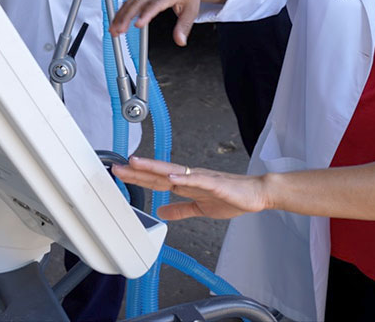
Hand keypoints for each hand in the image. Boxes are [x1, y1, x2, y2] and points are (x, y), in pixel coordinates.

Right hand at [110, 0, 204, 45]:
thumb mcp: (192, 10)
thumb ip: (184, 26)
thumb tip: (180, 41)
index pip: (155, 4)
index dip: (145, 14)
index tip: (138, 24)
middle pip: (137, 2)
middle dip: (126, 16)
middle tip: (120, 30)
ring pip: (130, 2)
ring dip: (120, 15)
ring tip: (114, 30)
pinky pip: (129, 3)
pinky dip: (121, 13)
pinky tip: (116, 23)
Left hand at [112, 156, 267, 219]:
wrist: (256, 195)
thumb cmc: (232, 198)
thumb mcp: (199, 208)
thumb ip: (180, 209)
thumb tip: (160, 211)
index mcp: (186, 184)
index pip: (157, 180)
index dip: (138, 177)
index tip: (120, 173)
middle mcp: (191, 177)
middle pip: (159, 174)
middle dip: (138, 171)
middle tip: (118, 167)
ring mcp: (202, 179)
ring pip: (174, 172)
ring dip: (155, 168)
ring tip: (137, 164)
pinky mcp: (215, 184)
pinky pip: (198, 180)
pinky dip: (184, 178)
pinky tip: (172, 178)